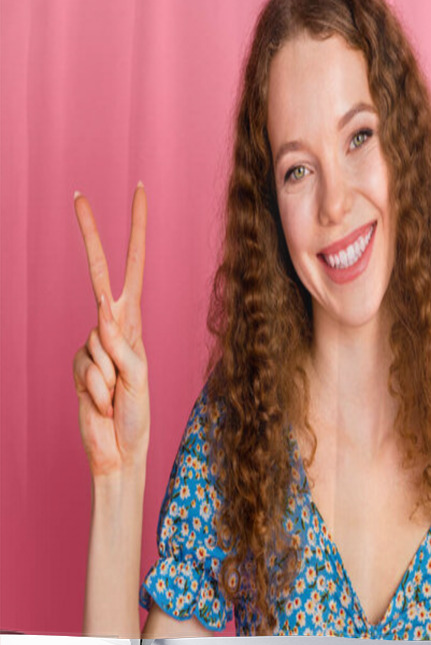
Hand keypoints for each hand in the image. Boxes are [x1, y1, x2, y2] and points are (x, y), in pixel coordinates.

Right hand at [72, 184, 149, 476]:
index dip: (135, 235)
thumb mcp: (139, 379)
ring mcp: (93, 344)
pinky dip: (94, 390)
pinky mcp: (78, 365)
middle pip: (99, 275)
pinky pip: (84, 369)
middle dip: (90, 236)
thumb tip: (103, 308)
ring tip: (119, 397)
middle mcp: (114, 326)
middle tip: (78, 196)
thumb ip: (120, 345)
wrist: (120, 448)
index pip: (134, 269)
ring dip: (107, 379)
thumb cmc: (138, 414)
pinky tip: (103, 402)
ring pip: (94, 343)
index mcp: (136, 322)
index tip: (138, 195)